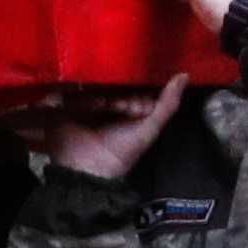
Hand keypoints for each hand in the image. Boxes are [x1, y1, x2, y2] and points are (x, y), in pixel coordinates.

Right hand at [26, 75, 188, 181]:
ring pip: (93, 89)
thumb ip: (167, 104)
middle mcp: (105, 106)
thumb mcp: (149, 130)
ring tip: (99, 107)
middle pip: (112, 87)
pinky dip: (78, 97)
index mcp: (126, 110)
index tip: (136, 108)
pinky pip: (69, 93)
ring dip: (97, 98)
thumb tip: (185, 75)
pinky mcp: (63, 109)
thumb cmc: (121, 153)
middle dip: (116, 96)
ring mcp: (83, 106)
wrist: (87, 172)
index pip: (134, 91)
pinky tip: (84, 105)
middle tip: (114, 108)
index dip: (137, 96)